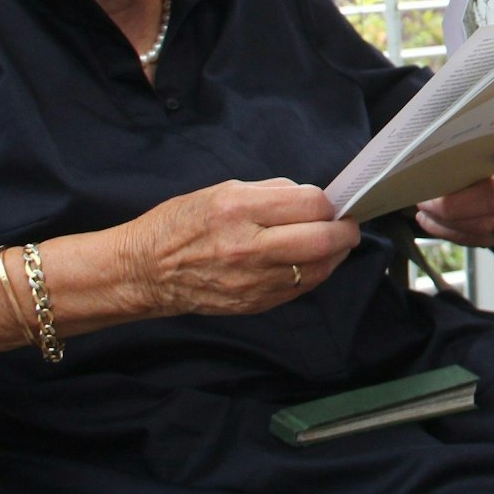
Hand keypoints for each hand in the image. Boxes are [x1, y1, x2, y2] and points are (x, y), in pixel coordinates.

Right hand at [117, 178, 356, 316]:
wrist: (145, 271)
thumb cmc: (180, 224)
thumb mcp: (221, 189)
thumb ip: (271, 193)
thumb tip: (311, 198)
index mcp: (238, 208)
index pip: (309, 204)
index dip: (328, 202)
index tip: (330, 203)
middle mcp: (248, 246)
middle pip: (321, 240)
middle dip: (344, 231)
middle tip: (347, 225)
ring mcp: (252, 280)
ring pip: (317, 269)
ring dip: (334, 255)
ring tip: (334, 243)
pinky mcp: (254, 303)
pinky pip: (299, 288)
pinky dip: (314, 273)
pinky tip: (311, 262)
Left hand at [414, 126, 493, 244]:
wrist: (461, 174)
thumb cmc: (459, 153)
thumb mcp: (459, 140)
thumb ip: (457, 141)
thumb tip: (431, 153)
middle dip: (456, 205)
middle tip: (428, 200)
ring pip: (487, 222)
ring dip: (448, 220)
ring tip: (425, 209)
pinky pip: (481, 237)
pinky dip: (450, 231)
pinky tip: (432, 221)